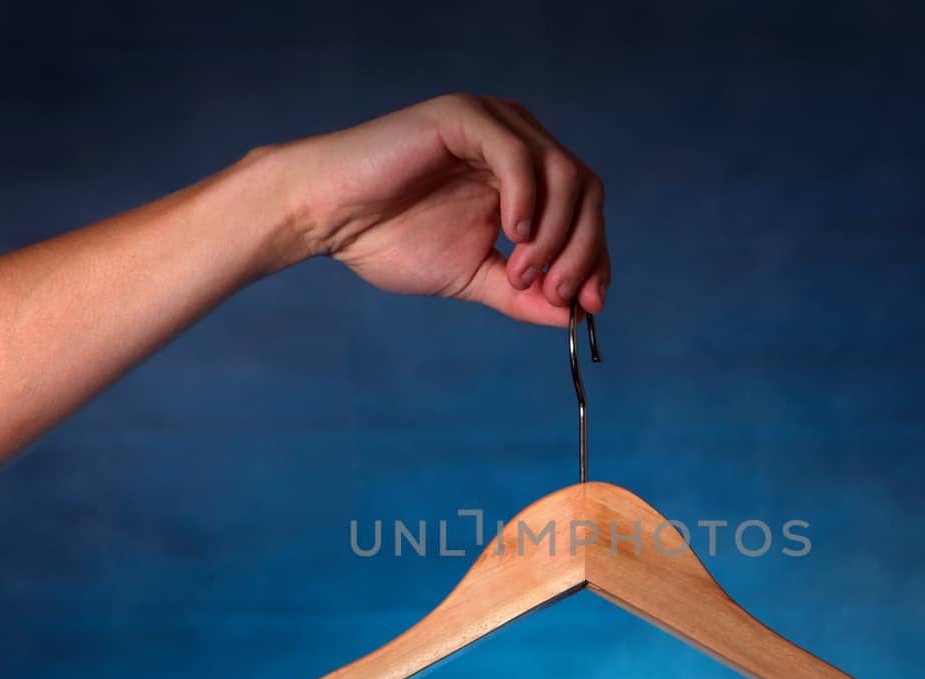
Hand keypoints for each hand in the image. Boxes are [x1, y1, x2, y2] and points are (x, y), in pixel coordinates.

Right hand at [278, 94, 610, 326]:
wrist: (329, 218)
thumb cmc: (390, 239)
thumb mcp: (472, 276)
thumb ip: (521, 293)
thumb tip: (569, 316)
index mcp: (525, 173)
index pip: (586, 208)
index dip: (596, 256)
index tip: (590, 305)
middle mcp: (518, 139)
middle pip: (586, 188)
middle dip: (582, 248)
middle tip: (559, 293)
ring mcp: (494, 123)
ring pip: (561, 172)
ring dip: (554, 233)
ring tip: (522, 272)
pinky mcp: (465, 116)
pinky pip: (518, 154)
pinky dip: (527, 200)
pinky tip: (511, 235)